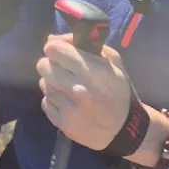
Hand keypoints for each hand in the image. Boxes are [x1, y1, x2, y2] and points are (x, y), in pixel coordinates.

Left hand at [37, 35, 133, 151]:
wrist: (126, 129)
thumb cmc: (118, 90)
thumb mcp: (112, 61)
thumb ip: (83, 44)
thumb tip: (52, 38)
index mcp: (94, 71)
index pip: (54, 49)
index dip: (55, 48)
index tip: (61, 53)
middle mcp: (79, 90)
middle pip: (43, 66)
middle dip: (51, 65)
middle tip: (63, 71)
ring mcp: (70, 109)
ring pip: (44, 84)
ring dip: (53, 83)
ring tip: (69, 88)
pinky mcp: (63, 124)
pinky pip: (45, 103)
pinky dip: (54, 101)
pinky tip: (68, 103)